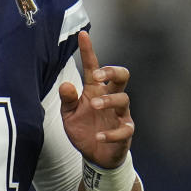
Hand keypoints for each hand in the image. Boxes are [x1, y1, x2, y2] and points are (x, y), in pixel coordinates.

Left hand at [59, 31, 134, 168]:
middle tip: (98, 76)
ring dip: (108, 100)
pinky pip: (124, 129)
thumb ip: (67, 100)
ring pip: (123, 99)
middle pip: (121, 76)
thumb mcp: (68, 114)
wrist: (95, 155)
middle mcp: (110, 98)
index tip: (82, 35)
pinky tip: (99, 135)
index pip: (94, 67)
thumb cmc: (83, 129)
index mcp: (95, 90)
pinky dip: (111, 132)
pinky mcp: (125, 132)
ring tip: (93, 106)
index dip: (89, 51)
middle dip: (112, 71)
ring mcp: (120, 115)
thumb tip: (65, 85)